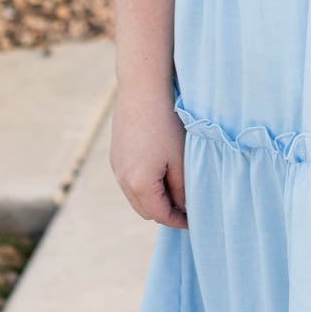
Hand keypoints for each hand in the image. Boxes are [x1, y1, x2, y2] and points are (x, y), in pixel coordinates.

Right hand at [110, 84, 187, 227]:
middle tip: (187, 207)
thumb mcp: (181, 160)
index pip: (161, 216)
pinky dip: (144, 185)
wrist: (143, 90)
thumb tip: (184, 208)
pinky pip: (129, 181)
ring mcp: (116, 167)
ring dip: (154, 199)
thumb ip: (182, 189)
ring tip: (176, 189)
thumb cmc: (167, 124)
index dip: (179, 221)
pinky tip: (161, 171)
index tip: (195, 220)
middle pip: (146, 210)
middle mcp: (123, 179)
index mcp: (139, 184)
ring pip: (136, 197)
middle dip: (166, 212)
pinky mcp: (116, 156)